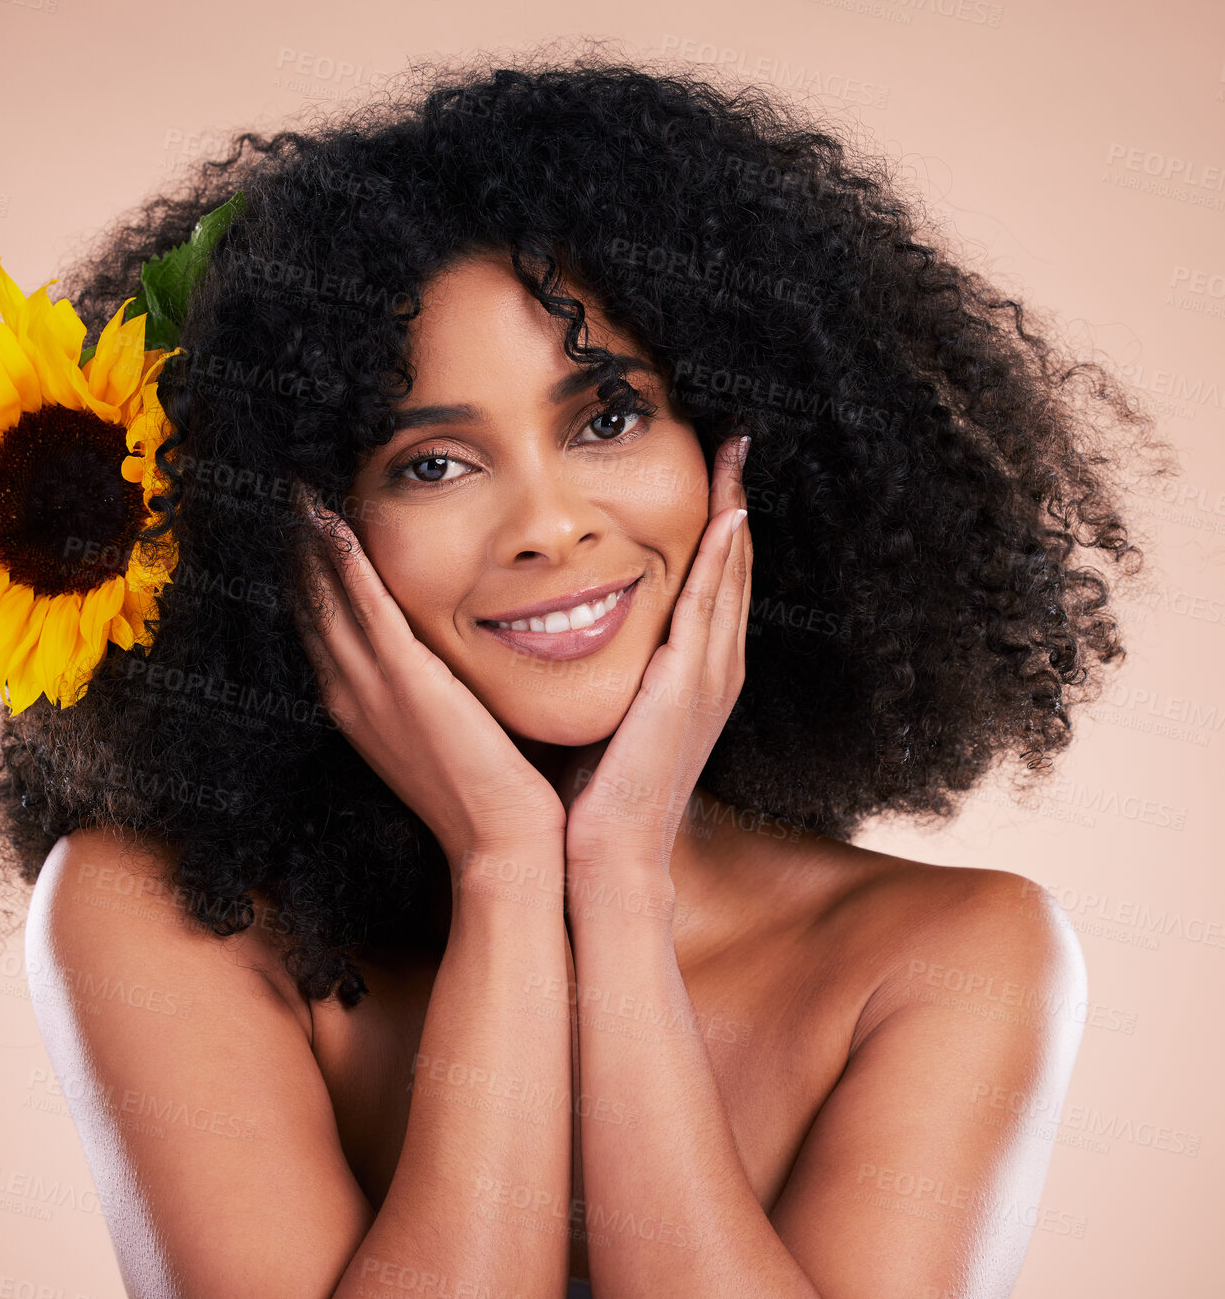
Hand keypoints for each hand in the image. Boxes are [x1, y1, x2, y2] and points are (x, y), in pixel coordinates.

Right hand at [290, 484, 567, 877]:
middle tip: (282, 486)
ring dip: (307, 539)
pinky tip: (330, 518)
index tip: (302, 518)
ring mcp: (373, 689)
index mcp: (362, 703)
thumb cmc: (489, 788)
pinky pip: (365, 608)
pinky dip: (343, 563)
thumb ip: (437, 684)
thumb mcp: (448, 726)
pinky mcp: (406, 684)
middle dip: (293, 544)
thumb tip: (449, 649)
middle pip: (308, 602)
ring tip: (294, 485)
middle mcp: (352, 692)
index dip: (307, 569)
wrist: (505, 843)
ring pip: (324, 597)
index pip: (321, 621)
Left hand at [559, 435, 751, 880]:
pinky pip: (711, 601)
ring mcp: (710, 675)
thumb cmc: (594, 796)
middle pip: (732, 568)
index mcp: (694, 678)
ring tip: (734, 454)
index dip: (714, 529)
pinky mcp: (691, 683)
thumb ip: (607, 673)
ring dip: (734, 511)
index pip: (712, 584)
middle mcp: (714, 669)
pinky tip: (724, 509)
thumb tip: (565, 634)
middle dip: (734, 504)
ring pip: (730, 574)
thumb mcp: (605, 716)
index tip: (709, 474)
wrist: (603, 856)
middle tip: (734, 441)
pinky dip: (721, 553)